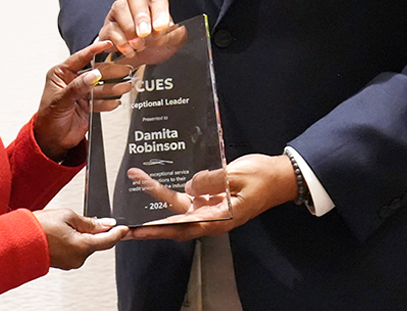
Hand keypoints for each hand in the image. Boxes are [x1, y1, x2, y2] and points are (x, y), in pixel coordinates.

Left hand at [33, 39, 131, 160]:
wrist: (52, 141)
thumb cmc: (48, 119)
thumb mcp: (60, 100)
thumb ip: (77, 87)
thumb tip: (93, 75)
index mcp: (61, 74)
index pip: (80, 58)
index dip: (94, 50)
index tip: (107, 44)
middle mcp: (72, 81)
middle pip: (95, 72)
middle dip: (111, 71)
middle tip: (125, 70)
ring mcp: (82, 93)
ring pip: (101, 87)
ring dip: (114, 87)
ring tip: (125, 86)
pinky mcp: (88, 106)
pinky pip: (101, 101)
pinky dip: (109, 101)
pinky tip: (116, 101)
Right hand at [33, 208, 128, 268]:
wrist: (20, 240)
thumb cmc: (40, 227)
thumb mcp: (68, 216)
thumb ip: (90, 221)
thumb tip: (105, 223)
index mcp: (82, 246)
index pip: (108, 240)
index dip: (119, 233)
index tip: (126, 228)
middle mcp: (78, 258)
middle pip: (96, 243)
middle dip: (96, 230)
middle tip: (91, 218)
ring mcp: (70, 262)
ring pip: (85, 246)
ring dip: (83, 235)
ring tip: (68, 223)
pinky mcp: (63, 263)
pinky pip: (75, 250)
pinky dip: (75, 241)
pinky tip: (64, 232)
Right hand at [98, 0, 185, 66]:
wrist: (147, 55)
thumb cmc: (161, 41)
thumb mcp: (174, 38)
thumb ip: (174, 32)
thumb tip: (166, 29)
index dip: (159, 12)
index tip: (161, 27)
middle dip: (141, 15)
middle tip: (145, 34)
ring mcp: (119, 11)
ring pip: (119, 7)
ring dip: (129, 29)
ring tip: (139, 45)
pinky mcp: (108, 27)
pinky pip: (109, 28)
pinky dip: (119, 41)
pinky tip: (130, 50)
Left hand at [126, 153, 297, 240]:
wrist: (279, 175)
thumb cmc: (263, 179)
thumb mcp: (237, 176)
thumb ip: (211, 181)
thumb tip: (189, 185)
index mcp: (219, 219)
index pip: (184, 228)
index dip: (161, 230)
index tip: (140, 230)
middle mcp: (211, 216)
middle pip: (175, 222)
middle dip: (149, 224)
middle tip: (127, 226)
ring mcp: (209, 206)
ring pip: (177, 206)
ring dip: (156, 195)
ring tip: (138, 178)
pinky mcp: (209, 195)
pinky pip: (185, 194)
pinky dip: (169, 189)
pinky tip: (155, 180)